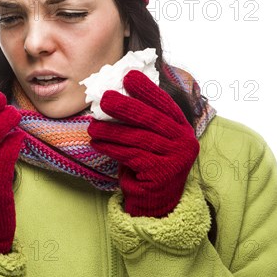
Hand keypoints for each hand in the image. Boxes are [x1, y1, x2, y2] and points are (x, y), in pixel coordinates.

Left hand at [87, 70, 199, 217]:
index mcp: (182, 127)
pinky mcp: (161, 174)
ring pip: (138, 138)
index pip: (165, 104)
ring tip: (92, 126)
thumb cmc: (147, 161)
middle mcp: (184, 141)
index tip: (129, 76)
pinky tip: (97, 143)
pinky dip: (111, 148)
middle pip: (152, 119)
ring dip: (111, 130)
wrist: (154, 200)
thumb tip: (113, 92)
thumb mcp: (150, 137)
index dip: (146, 89)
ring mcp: (176, 159)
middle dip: (125, 107)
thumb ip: (141, 118)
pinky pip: (131, 156)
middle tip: (104, 98)